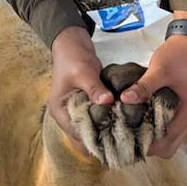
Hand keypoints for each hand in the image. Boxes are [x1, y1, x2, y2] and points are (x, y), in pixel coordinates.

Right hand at [47, 26, 112, 148]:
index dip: (95, 140)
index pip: (77, 134)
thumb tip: (108, 101)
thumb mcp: (82, 72)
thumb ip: (94, 88)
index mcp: (60, 112)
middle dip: (102, 140)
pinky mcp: (88, 105)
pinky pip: (99, 119)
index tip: (115, 140)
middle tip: (124, 141)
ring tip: (126, 134)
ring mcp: (78, 111)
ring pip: (93, 130)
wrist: (73, 44)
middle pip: (84, 138)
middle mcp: (68, 116)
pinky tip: (124, 123)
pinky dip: (108, 121)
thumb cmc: (72, 58)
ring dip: (106, 132)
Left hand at [119, 15, 186, 157]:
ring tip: (131, 129)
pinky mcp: (183, 107)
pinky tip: (141, 119)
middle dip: (149, 146)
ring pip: (170, 139)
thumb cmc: (180, 54)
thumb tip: (124, 100)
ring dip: (153, 138)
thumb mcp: (160, 69)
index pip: (166, 144)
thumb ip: (144, 86)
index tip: (126, 141)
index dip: (147, 146)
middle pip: (169, 147)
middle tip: (127, 137)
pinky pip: (170, 127)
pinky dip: (157, 128)